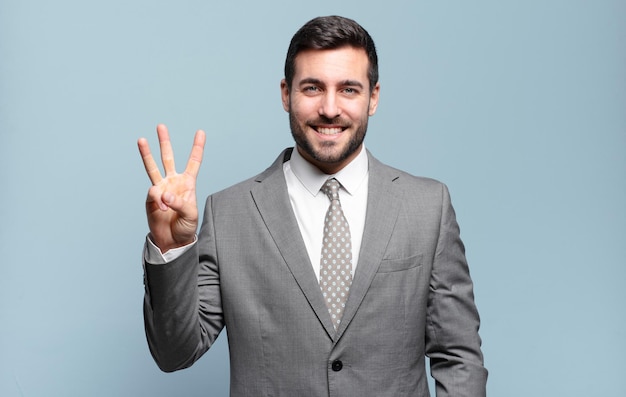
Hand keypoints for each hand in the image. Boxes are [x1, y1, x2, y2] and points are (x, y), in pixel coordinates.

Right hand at [138, 124, 205, 252]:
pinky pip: (153, 194)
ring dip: (146, 154)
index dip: (197, 147)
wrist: (172, 240)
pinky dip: (159, 201)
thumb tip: (163, 193)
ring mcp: (160, 188)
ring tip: (141, 139)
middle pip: (168, 158)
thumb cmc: (186, 227)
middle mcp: (173, 182)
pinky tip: (163, 209)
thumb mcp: (190, 214)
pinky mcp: (150, 198)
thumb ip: (179, 202)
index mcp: (188, 183)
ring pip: (152, 167)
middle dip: (164, 142)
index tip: (200, 132)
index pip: (193, 162)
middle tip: (161, 126)